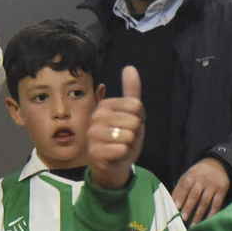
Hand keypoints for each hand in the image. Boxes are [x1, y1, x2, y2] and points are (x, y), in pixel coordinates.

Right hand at [88, 65, 143, 189]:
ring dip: (129, 144)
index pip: (135, 105)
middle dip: (134, 132)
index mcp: (104, 106)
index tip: (129, 124)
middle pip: (133, 121)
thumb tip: (130, 67)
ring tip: (121, 146)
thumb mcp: (132, 113)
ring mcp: (92, 135)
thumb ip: (131, 91)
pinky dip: (124, 154)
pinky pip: (121, 149)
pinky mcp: (94, 152)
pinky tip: (116, 155)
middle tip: (125, 138)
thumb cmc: (123, 136)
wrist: (114, 163)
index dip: (138, 118)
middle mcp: (95, 118)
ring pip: (127, 135)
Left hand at [172, 157, 230, 225]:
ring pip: (205, 202)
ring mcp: (212, 186)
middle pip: (194, 195)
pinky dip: (212, 213)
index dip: (180, 197)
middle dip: (188, 207)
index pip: (184, 186)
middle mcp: (202, 181)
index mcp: (191, 176)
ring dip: (199, 214)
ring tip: (194, 225)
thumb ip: (180, 188)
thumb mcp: (187, 176)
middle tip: (183, 218)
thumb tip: (171, 201)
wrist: (217, 164)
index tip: (176, 207)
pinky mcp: (222, 191)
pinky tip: (208, 221)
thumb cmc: (197, 174)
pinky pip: (217, 204)